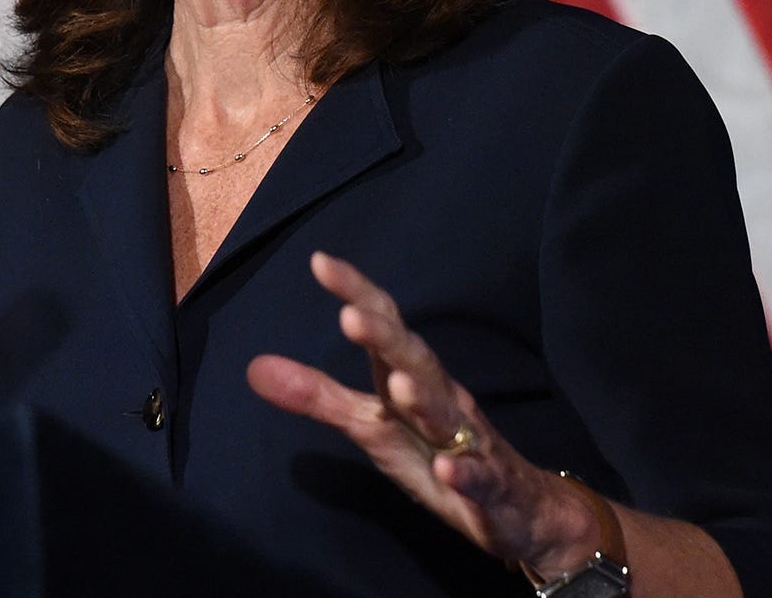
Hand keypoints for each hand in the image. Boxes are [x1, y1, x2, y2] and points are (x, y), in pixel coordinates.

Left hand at [247, 251, 601, 575]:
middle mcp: (442, 399)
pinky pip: (479, 478)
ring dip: (423, 397)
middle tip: (350, 314)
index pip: (385, 327)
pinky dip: (465, 473)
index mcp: (412, 379)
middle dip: (386, 338)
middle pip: (415, 360)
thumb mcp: (372, 427)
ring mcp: (470, 442)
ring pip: (448, 414)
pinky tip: (448, 469)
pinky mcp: (490, 488)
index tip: (320, 261)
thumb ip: (318, 398)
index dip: (357, 294)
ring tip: (396, 382)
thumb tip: (254, 367)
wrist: (518, 510)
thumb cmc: (436, 455)